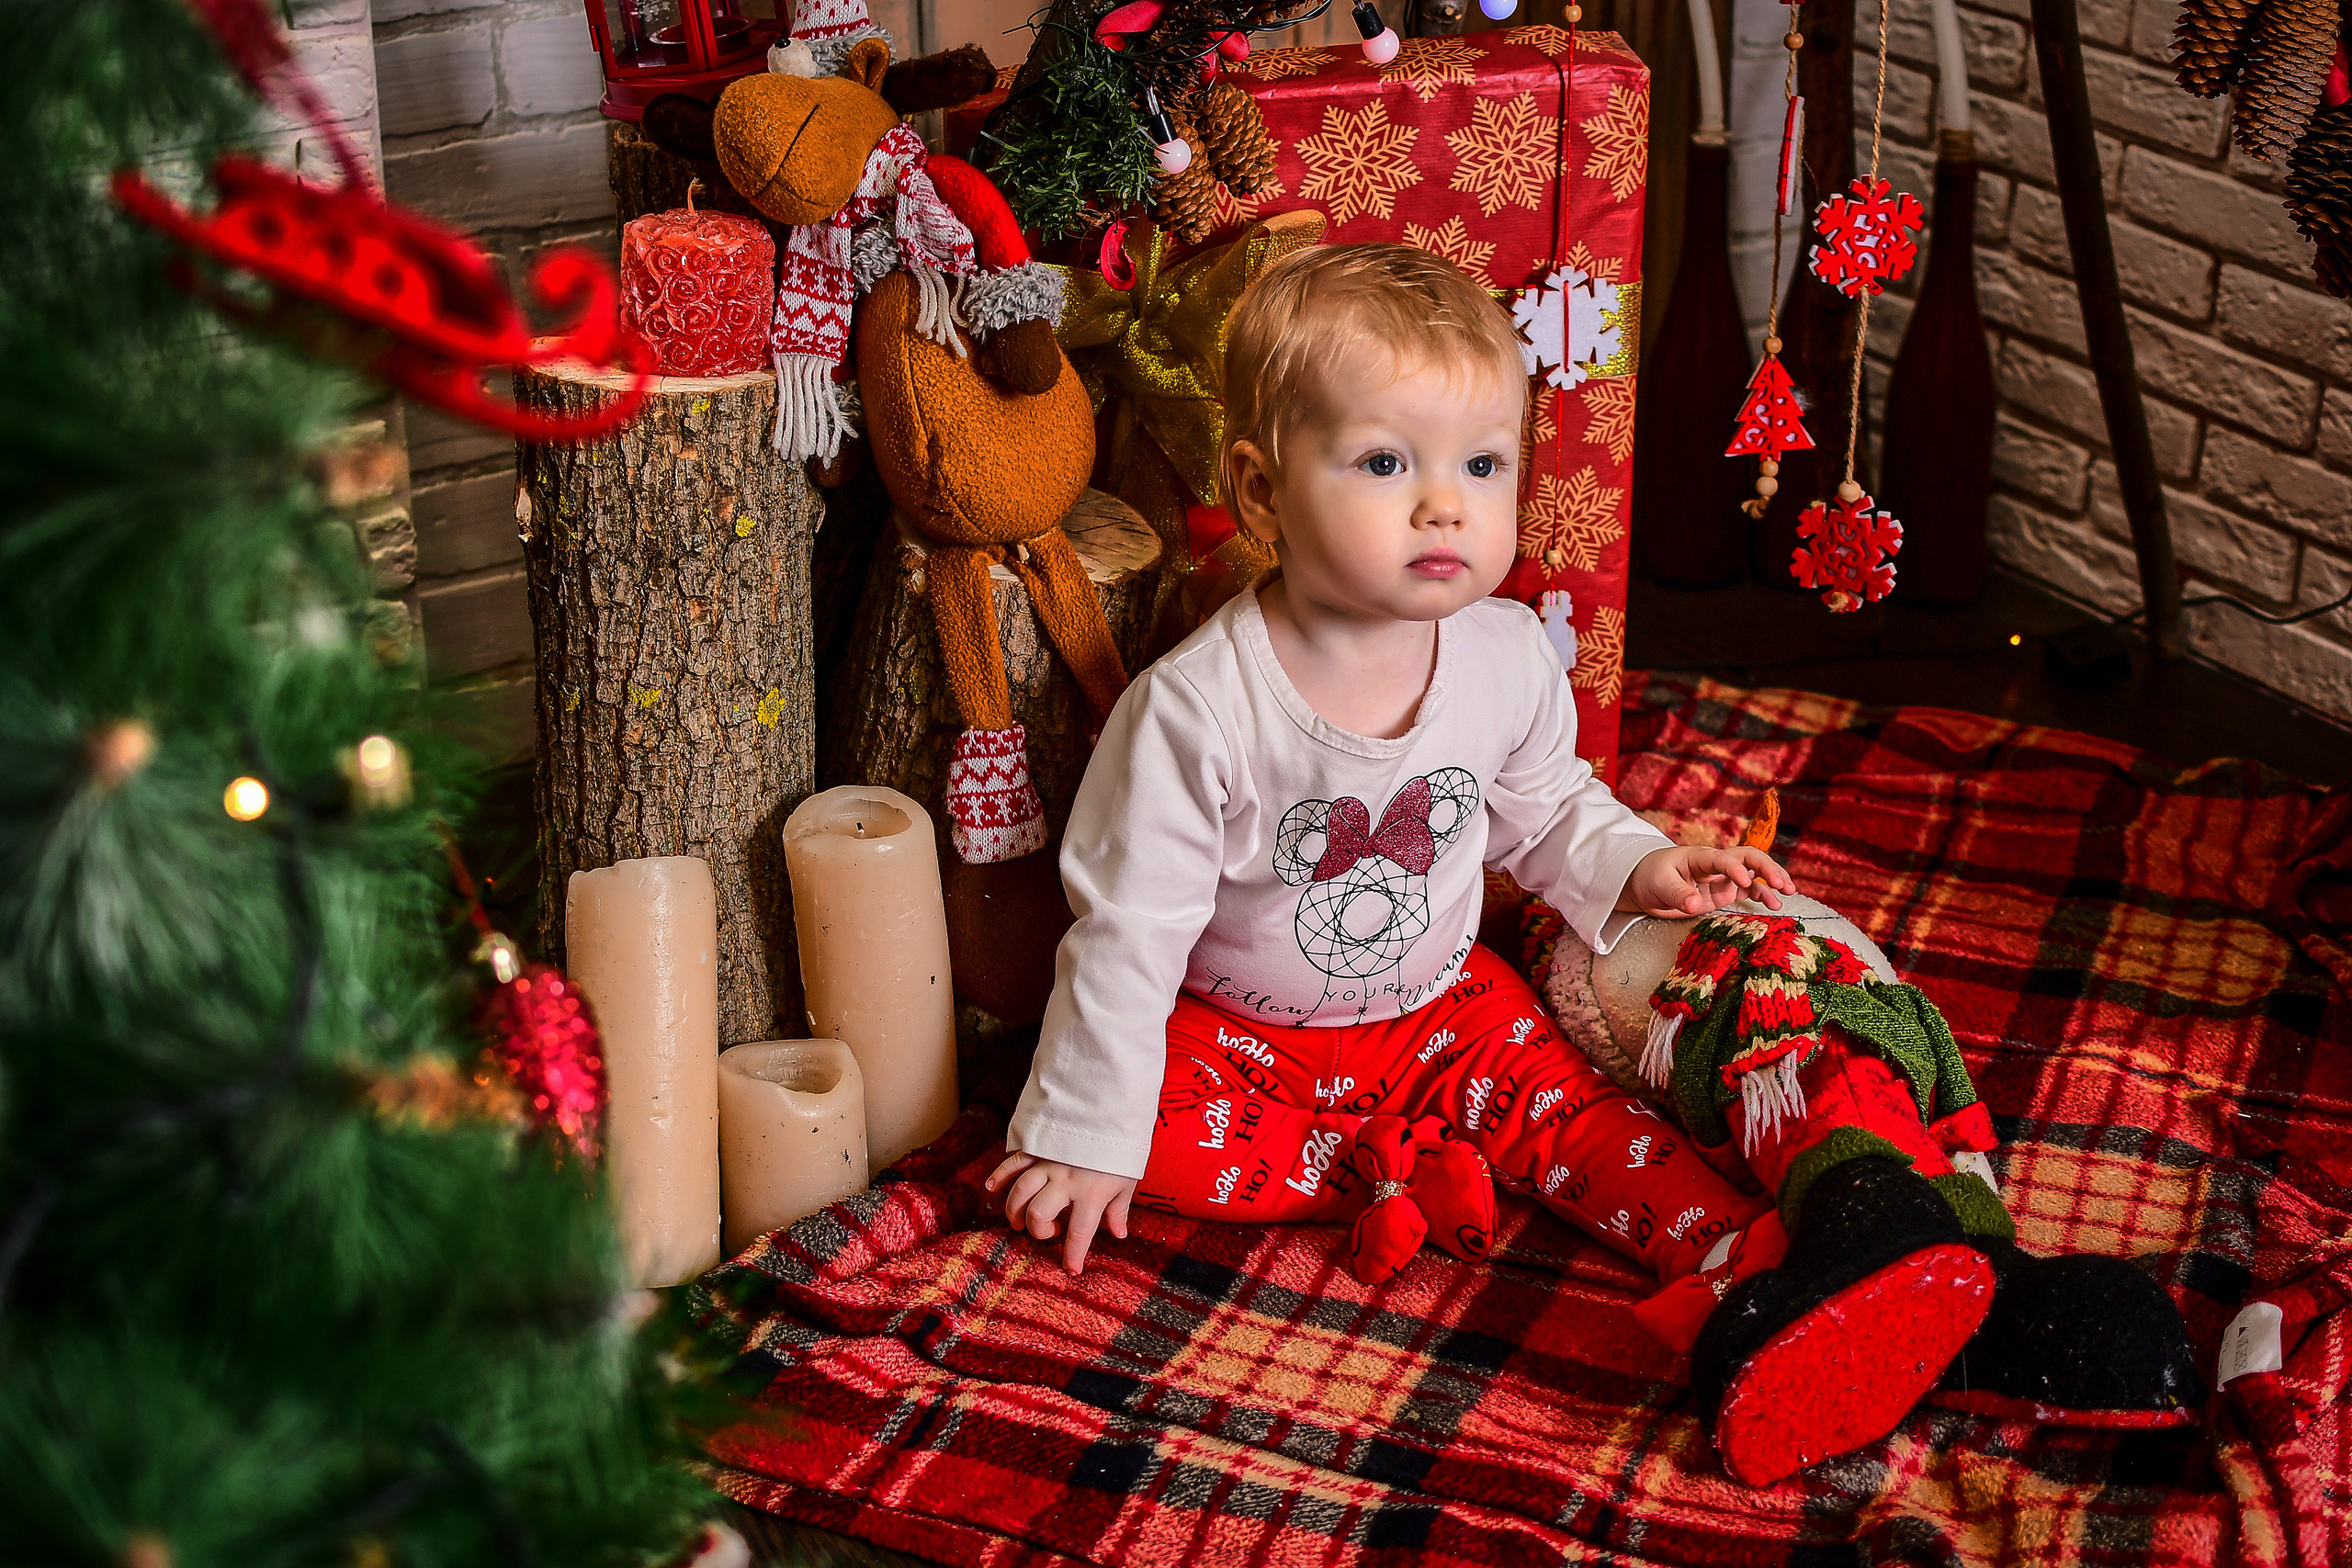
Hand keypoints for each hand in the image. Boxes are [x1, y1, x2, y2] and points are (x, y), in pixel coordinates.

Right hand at [985, 1152, 1137, 1274]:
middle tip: (1047, 1231)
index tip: (1070, 1270)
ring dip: (1015, 1210)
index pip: (1079, 1233)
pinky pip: (1013, 1163)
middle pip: (1038, 1213)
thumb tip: (1118, 1233)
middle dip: (1037, 1229)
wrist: (1112, 1107)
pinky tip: (991, 1189)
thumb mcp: (1127, 1180)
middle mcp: (1065, 1181)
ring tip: (1018, 1221)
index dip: (1073, 1255)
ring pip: (1021, 1192)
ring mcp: (1048, 1163)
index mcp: (1091, 1193)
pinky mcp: (1039, 1148)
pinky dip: (999, 1176)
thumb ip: (1118, 1209)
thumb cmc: (1122, 1148)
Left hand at [1621, 844, 1795, 917]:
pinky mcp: (1724, 892)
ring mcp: (1722, 878)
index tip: (1743, 881)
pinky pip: (1748, 891)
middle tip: (1782, 884)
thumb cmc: (1650, 876)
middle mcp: (1717, 865)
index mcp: (1700, 856)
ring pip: (1754, 873)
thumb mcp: (1659, 883)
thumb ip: (1677, 893)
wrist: (1644, 884)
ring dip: (1772, 880)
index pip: (1723, 858)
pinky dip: (1762, 896)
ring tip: (1788, 894)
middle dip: (1767, 867)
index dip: (1734, 868)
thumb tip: (1694, 905)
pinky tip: (1774, 905)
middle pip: (1748, 858)